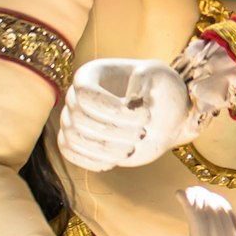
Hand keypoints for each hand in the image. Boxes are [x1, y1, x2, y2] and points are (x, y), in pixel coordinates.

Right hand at [60, 56, 200, 171]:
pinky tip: (118, 158)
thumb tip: (129, 102)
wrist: (165, 116)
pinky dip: (93, 160)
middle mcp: (76, 96)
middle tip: (143, 132)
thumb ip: (144, 79)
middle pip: (80, 119)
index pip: (86, 95)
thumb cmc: (162, 91)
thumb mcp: (159, 75)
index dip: (113, 110)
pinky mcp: (78, 142)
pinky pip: (70, 152)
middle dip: (115, 131)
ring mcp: (75, 120)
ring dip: (106, 148)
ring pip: (74, 138)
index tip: (145, 115)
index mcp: (90, 75)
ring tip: (133, 146)